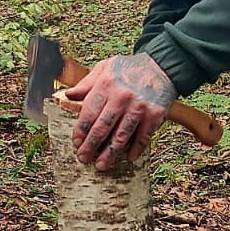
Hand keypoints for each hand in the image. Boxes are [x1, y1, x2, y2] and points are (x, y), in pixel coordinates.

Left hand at [62, 53, 175, 171]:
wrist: (161, 65)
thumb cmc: (130, 67)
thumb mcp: (105, 67)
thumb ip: (86, 83)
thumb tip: (68, 95)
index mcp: (106, 85)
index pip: (88, 114)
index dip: (81, 132)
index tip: (76, 143)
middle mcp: (121, 98)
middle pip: (102, 128)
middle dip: (91, 146)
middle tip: (84, 158)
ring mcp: (138, 108)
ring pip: (121, 136)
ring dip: (110, 153)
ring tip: (102, 165)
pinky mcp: (154, 115)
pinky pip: (143, 137)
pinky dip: (136, 149)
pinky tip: (129, 157)